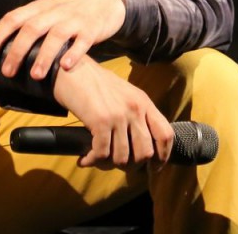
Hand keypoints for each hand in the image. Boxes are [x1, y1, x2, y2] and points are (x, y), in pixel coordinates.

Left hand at [0, 0, 125, 80]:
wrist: (105, 1)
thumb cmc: (69, 12)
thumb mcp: (46, 11)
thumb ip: (25, 21)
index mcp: (40, 7)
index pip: (14, 18)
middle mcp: (55, 11)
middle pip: (32, 28)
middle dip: (17, 50)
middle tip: (7, 72)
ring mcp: (74, 19)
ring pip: (56, 35)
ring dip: (44, 55)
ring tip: (36, 75)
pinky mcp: (91, 28)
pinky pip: (82, 41)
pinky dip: (73, 53)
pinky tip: (65, 67)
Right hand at [52, 55, 173, 167]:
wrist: (72, 69)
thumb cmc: (96, 85)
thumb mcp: (124, 95)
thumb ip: (136, 115)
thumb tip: (140, 147)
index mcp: (144, 102)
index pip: (165, 135)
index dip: (162, 157)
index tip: (153, 169)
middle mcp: (135, 108)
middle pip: (145, 152)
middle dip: (131, 166)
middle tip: (117, 166)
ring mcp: (119, 115)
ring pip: (122, 158)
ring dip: (108, 165)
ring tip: (98, 160)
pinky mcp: (101, 121)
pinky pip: (102, 154)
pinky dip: (92, 161)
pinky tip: (85, 159)